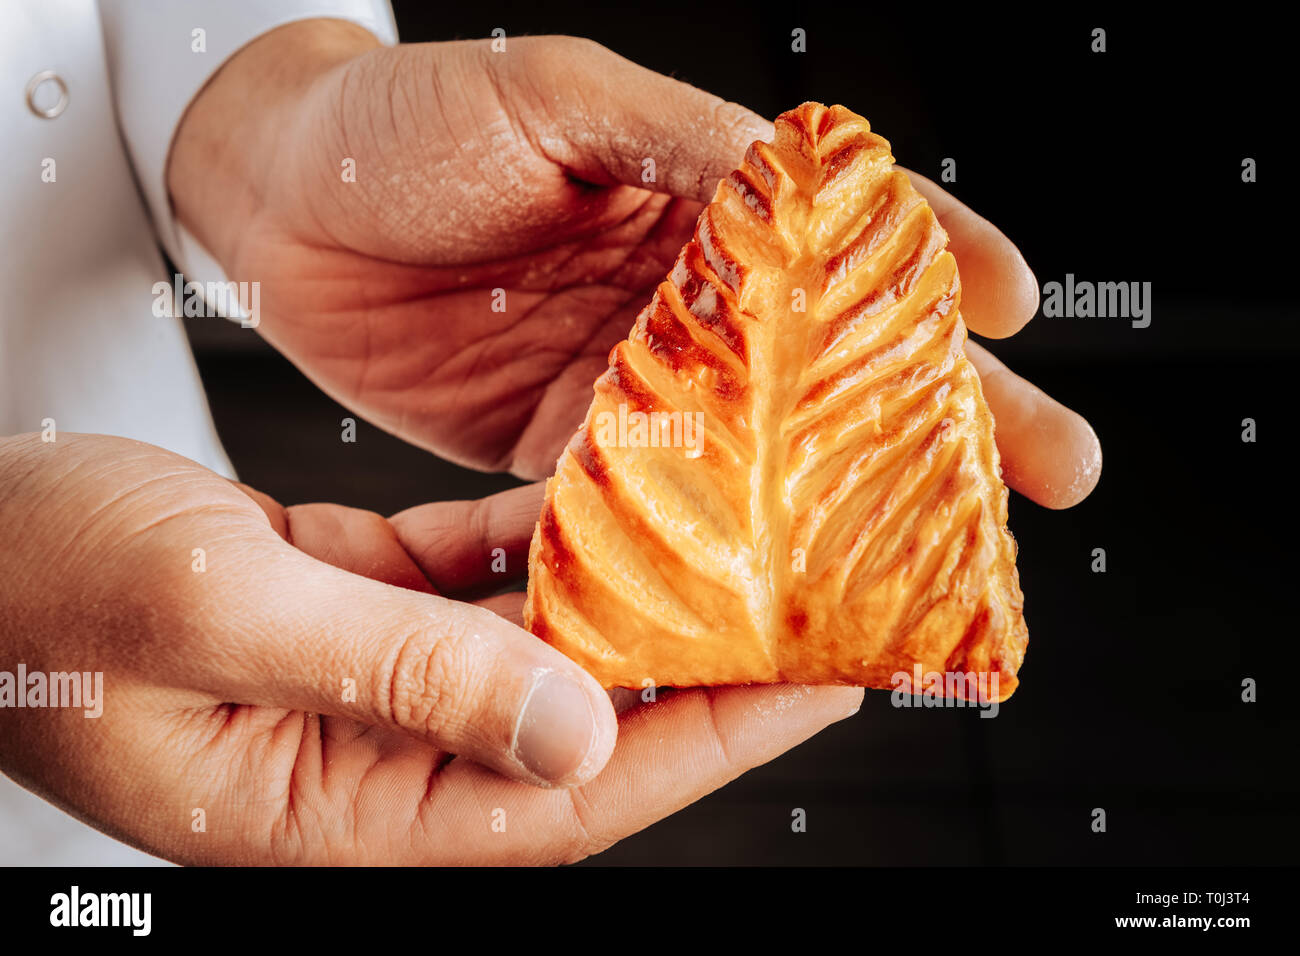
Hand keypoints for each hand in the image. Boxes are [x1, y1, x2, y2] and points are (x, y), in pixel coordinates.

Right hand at [0, 434, 860, 863]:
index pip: (566, 795)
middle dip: (690, 670)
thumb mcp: (216, 615)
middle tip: (804, 609)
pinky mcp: (341, 605)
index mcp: (332, 802)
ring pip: (524, 648)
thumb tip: (572, 731)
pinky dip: (525, 543)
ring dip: (616, 598)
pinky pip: (463, 581)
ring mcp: (356, 679)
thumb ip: (397, 673)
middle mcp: (362, 751)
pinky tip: (589, 500)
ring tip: (726, 548)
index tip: (810, 685)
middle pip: (568, 725)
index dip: (703, 742)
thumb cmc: (28, 586)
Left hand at [169, 25, 1099, 504]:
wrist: (278, 206)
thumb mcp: (552, 99)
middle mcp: (689, 300)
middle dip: (948, 416)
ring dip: (854, 504)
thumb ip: (678, 141)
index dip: (939, 268)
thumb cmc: (404, 121)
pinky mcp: (570, 456)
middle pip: (842, 365)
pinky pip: (659, 511)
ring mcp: (637, 386)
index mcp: (700, 199)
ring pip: (770, 453)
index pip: (848, 237)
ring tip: (940, 551)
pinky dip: (717, 550)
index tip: (1011, 311)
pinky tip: (774, 586)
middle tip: (1049, 470)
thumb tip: (804, 178)